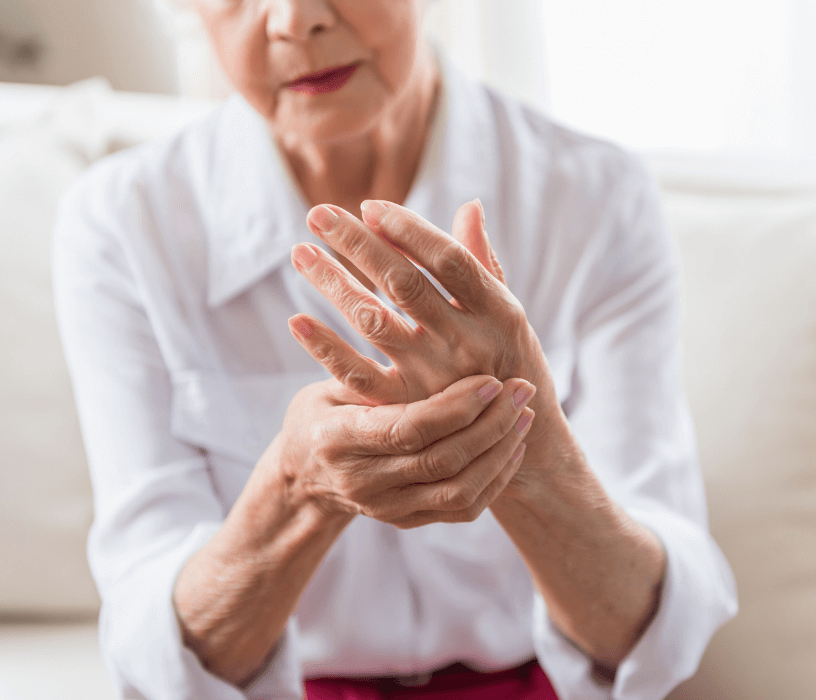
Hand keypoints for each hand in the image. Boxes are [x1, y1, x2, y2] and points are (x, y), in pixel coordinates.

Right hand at [278, 373, 534, 527]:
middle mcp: (363, 482)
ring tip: (524, 415)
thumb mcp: (328, 386)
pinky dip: (495, 478)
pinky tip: (513, 445)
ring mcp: (387, 509)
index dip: (456, 407)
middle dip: (491, 424)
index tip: (492, 379)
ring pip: (460, 490)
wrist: (303, 478)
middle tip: (521, 389)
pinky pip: (463, 508)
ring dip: (500, 452)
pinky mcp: (408, 522)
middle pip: (442, 461)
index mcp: (340, 440)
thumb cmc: (321, 414)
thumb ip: (370, 367)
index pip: (409, 428)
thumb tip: (408, 318)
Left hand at [288, 200, 565, 489]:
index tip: (370, 207)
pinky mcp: (407, 408)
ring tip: (300, 253)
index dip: (409, 230)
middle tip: (318, 214)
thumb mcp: (508, 314)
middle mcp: (468, 344)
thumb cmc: (510, 363)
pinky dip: (325, 349)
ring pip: (374, 321)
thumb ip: (483, 262)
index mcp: (499, 312)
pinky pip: (358, 376)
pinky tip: (297, 321)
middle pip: (404, 283)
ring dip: (333, 283)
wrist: (518, 441)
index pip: (449, 260)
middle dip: (358, 244)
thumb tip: (470, 206)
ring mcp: (435, 379)